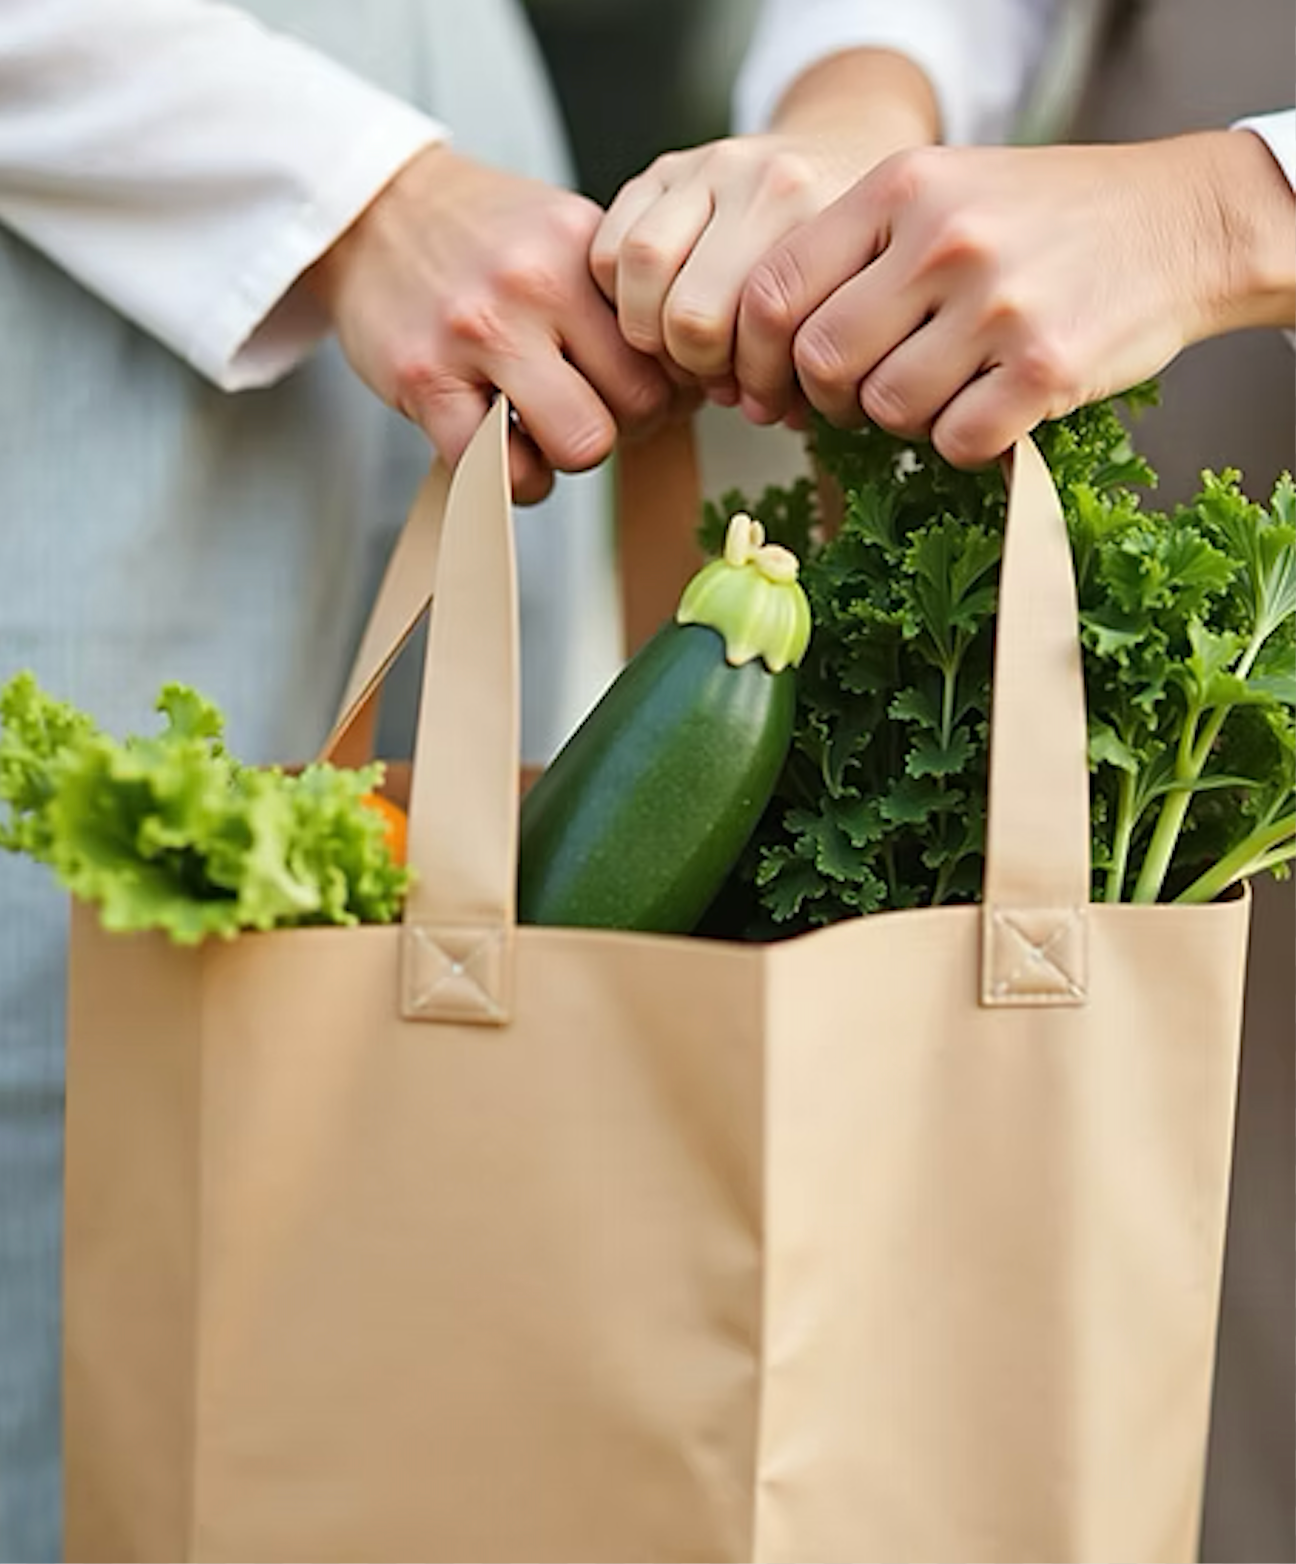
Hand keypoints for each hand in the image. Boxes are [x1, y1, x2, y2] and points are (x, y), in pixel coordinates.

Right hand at [305, 144, 674, 502]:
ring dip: (571, 457)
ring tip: (549, 434)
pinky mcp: (425, 380)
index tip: (647, 393)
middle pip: (637, 405)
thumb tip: (691, 377)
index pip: (669, 351)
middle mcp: (534, 285)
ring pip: (579, 443)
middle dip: (627, 428)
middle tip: (597, 413)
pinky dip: (514, 480)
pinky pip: (499, 470)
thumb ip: (620, 297)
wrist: (377, 210)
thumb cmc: (481, 235)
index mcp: (581, 251)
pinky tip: (508, 453)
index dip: (669, 389)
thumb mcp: (564, 234)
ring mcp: (477, 334)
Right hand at [590, 49, 938, 402]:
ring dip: (648, 330)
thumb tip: (770, 412)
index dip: (751, 380)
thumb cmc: (845, 248)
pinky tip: (655, 312)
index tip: (758, 394)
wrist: (843, 147)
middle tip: (714, 375)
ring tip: (678, 347)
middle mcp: (761, 180)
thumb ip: (817, 358)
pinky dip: (620, 297)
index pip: (762, 323)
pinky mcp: (661, 170)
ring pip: (641, 266)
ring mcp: (705, 167)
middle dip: (696, 362)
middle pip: (691, 309)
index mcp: (819, 213)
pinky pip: (609, 248)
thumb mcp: (852, 299)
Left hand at [736, 132, 1295, 466]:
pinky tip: (988, 407)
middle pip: (823, 362)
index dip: (759, 356)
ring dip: (902, 420)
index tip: (775, 385)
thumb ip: (856, 251)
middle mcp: (944, 239)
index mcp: (901, 188)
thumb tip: (769, 355)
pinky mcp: (1046, 368)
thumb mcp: (941, 193)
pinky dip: (961, 442)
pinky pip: (955, 442)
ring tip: (943, 387)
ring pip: (886, 409)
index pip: (773, 290)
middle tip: (864, 394)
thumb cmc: (1041, 219)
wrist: (1179, 222)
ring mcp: (999, 304)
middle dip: (830, 398)